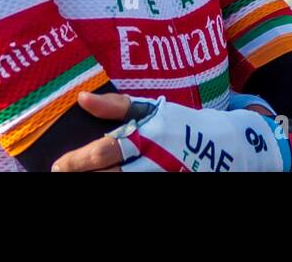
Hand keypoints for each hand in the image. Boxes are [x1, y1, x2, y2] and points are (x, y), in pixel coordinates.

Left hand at [53, 92, 288, 172]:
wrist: (233, 148)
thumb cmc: (187, 124)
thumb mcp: (156, 109)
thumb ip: (119, 106)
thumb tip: (82, 99)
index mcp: (150, 137)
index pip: (108, 151)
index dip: (81, 160)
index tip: (58, 165)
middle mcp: (156, 162)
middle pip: (113, 175)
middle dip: (86, 178)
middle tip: (60, 177)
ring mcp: (167, 178)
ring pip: (128, 185)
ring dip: (102, 184)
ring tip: (82, 183)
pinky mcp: (177, 186)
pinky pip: (145, 193)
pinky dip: (126, 190)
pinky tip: (108, 185)